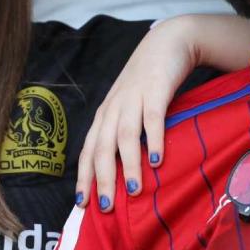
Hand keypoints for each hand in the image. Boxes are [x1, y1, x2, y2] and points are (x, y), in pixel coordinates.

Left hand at [76, 18, 204, 210]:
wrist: (168, 43)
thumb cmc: (147, 82)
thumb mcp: (130, 108)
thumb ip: (125, 135)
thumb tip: (124, 173)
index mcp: (105, 115)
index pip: (88, 150)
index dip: (83, 176)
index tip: (82, 203)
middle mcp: (114, 108)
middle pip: (102, 147)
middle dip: (102, 178)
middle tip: (106, 206)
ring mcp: (133, 98)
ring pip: (125, 135)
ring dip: (128, 163)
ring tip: (133, 189)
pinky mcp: (156, 90)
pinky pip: (152, 117)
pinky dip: (153, 139)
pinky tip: (158, 159)